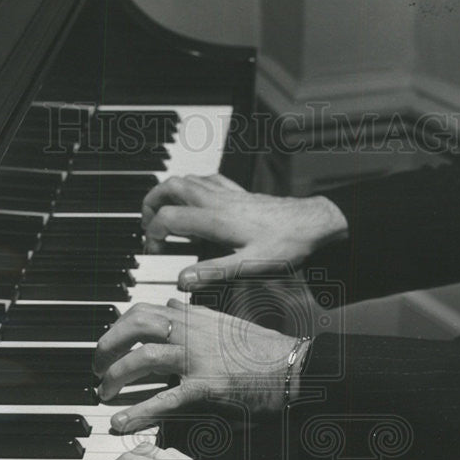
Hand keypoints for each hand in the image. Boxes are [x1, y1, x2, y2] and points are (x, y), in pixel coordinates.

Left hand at [95, 297, 309, 431]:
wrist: (297, 368)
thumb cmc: (267, 350)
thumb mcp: (228, 322)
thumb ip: (197, 313)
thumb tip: (173, 301)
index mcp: (196, 317)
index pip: (145, 310)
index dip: (119, 325)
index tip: (110, 341)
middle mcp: (192, 333)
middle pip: (135, 326)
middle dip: (107, 345)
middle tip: (96, 367)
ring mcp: (198, 359)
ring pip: (143, 359)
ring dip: (116, 377)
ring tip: (104, 394)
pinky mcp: (207, 388)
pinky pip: (165, 400)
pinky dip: (138, 412)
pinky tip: (121, 423)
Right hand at [141, 173, 347, 287]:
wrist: (312, 223)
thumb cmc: (286, 243)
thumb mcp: (249, 265)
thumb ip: (213, 272)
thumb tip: (182, 280)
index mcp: (215, 219)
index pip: (167, 218)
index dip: (152, 234)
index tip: (154, 251)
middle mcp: (217, 200)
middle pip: (170, 188)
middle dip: (150, 203)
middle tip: (147, 225)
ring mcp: (228, 193)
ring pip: (187, 180)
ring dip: (168, 192)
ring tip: (162, 212)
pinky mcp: (239, 193)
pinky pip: (208, 179)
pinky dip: (192, 186)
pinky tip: (194, 198)